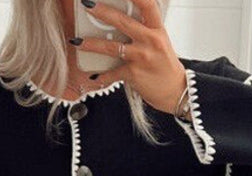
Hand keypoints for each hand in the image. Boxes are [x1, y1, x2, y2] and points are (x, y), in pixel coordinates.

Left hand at [70, 0, 186, 114]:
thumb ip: (144, 28)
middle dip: (102, 12)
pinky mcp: (134, 74)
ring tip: (77, 41)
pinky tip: (93, 76)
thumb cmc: (164, 64)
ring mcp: (141, 57)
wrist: (175, 91)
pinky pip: (113, 73)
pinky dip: (102, 76)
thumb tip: (120, 17)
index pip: (147, 4)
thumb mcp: (159, 41)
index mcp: (157, 29)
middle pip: (123, 22)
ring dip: (91, 44)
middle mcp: (150, 41)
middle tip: (87, 4)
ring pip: (112, 48)